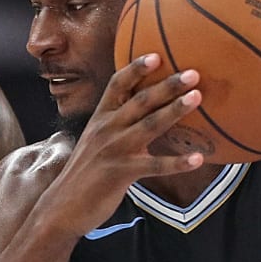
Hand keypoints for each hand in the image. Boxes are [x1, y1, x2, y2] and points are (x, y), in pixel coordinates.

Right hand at [39, 55, 204, 237]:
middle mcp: (106, 129)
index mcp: (100, 118)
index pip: (117, 85)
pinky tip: (197, 159)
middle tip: (193, 73)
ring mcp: (114, 150)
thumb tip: (140, 115)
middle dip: (167, 84)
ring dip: (175, 110)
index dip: (136, 69)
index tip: (156, 54)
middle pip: (140, 100)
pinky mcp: (121, 173)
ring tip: (198, 97)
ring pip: (149, 125)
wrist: (62, 207)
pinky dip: (177, 162)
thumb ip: (114, 126)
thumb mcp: (94, 142)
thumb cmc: (84, 174)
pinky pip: (155, 166)